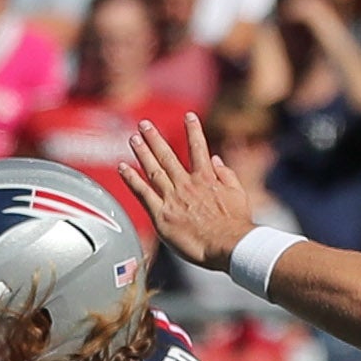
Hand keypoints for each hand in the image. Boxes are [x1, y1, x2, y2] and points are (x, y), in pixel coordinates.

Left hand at [119, 113, 252, 268]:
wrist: (228, 244)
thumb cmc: (236, 224)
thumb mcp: (239, 194)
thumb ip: (227, 174)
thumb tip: (216, 159)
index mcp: (207, 178)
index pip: (199, 148)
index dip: (193, 130)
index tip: (188, 115)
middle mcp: (187, 184)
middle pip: (168, 156)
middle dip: (155, 138)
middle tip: (144, 124)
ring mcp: (173, 198)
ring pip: (153, 170)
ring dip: (142, 153)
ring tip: (133, 138)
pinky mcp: (162, 215)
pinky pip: (142, 193)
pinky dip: (131, 179)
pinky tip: (122, 167)